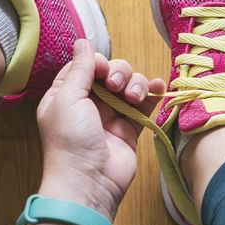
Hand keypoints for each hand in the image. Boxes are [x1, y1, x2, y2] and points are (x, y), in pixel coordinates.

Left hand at [36, 40, 165, 218]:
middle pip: (111, 72)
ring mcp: (111, 116)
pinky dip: (152, 94)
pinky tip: (158, 89)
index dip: (97, 63)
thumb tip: (83, 42)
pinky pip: (145, 104)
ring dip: (136, 84)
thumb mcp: (67, 98)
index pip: (85, 65)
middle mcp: (88, 103)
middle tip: (116, 87)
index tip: (102, 71)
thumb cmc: (70, 141)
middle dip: (119, 73)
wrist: (89, 182)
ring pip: (130, 85)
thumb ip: (80, 69)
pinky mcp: (130, 128)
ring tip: (133, 98)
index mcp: (66, 94)